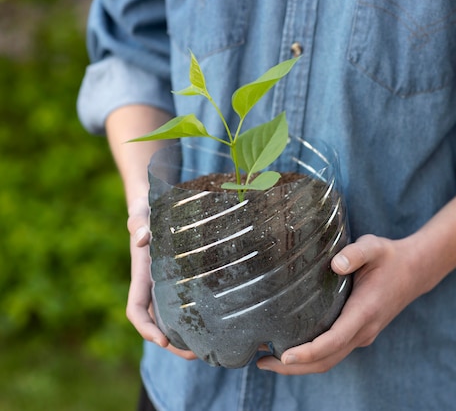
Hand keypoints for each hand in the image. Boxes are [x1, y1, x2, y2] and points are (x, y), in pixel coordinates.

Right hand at [125, 197, 196, 359]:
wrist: (156, 200)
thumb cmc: (148, 207)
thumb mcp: (142, 212)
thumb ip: (138, 221)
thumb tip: (141, 237)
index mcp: (142, 275)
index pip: (136, 310)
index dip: (146, 328)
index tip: (163, 341)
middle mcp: (153, 284)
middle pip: (157, 323)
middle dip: (172, 343)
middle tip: (196, 356)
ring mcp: (168, 283)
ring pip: (173, 318)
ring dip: (187, 337)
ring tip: (210, 350)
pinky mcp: (183, 278)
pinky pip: (188, 303)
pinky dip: (198, 318)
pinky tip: (218, 325)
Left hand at [256, 234, 435, 374]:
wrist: (415, 271)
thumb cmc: (390, 258)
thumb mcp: (374, 247)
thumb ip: (355, 253)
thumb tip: (335, 263)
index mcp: (364, 312)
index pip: (333, 341)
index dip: (308, 352)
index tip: (284, 355)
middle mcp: (363, 330)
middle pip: (326, 360)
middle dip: (293, 367)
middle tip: (261, 362)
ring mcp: (362, 335)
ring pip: (329, 361)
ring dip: (300, 366)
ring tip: (267, 360)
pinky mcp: (359, 334)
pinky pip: (333, 353)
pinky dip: (312, 358)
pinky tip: (292, 348)